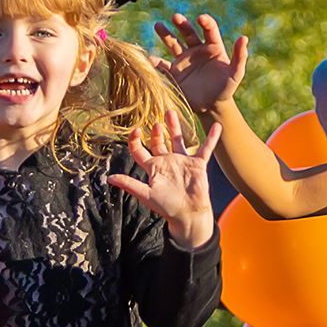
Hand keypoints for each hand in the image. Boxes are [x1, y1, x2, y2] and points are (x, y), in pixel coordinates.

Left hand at [108, 111, 222, 249]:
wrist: (188, 215)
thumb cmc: (166, 207)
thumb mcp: (146, 194)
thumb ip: (129, 184)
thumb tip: (109, 178)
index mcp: (153, 168)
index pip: (140, 150)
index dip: (135, 140)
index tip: (136, 130)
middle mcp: (166, 162)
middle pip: (158, 142)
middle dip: (156, 131)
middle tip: (155, 122)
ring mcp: (182, 161)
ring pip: (178, 139)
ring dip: (174, 126)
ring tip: (170, 112)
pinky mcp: (197, 164)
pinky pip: (206, 148)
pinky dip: (212, 138)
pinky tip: (217, 126)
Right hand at [151, 12, 247, 113]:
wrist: (212, 107)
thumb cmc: (226, 89)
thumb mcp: (236, 73)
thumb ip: (240, 56)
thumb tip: (244, 38)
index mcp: (213, 47)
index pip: (209, 29)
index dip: (205, 22)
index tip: (200, 19)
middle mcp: (197, 50)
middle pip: (188, 32)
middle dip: (182, 24)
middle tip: (176, 17)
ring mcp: (184, 61)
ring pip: (173, 44)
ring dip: (166, 34)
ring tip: (158, 25)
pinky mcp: (175, 73)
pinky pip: (163, 66)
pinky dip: (156, 63)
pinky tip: (149, 59)